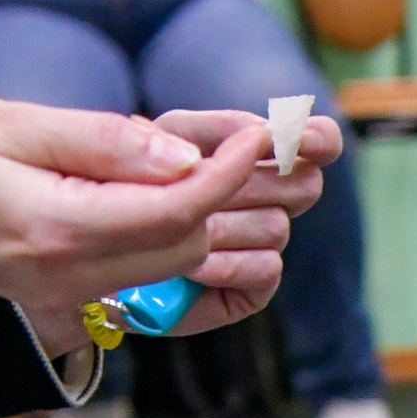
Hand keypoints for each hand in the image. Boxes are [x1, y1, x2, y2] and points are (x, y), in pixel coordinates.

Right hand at [0, 96, 334, 349]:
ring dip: (206, 221)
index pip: (173, 212)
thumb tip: (184, 155)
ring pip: (167, 266)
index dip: (226, 175)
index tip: (255, 137)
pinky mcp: (57, 294)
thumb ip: (101, 142)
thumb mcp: (10, 122)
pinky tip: (184, 202)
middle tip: (258, 147)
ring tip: (234, 170)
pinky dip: (172, 242)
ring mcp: (61, 294)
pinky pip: (140, 278)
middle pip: (183, 247)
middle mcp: (64, 277)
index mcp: (53, 231)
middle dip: (229, 200)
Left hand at [138, 108, 342, 338]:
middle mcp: (270, 200)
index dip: (319, 138)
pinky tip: (190, 267)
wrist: (98, 252)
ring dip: (223, 226)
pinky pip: (266, 268)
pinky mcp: (252, 289)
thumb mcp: (161, 139)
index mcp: (258, 155)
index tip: (305, 138)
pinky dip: (225, 265)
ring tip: (178, 230)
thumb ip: (213, 128)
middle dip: (259, 182)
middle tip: (211, 184)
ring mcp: (264, 245)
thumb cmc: (127, 185)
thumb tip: (259, 136)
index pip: (317, 141)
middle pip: (306, 184)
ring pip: (277, 226)